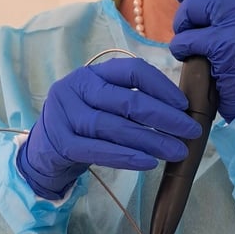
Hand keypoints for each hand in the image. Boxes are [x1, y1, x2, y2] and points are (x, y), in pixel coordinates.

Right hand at [17, 57, 201, 198]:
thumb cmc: (84, 125)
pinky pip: (100, 150)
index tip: (184, 105)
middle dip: (165, 117)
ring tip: (177, 151)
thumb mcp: (102, 103)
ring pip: (116, 127)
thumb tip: (180, 112)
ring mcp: (66, 115)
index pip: (132, 71)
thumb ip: (130, 100)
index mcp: (92, 73)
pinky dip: (127, 157)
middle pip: (128, 101)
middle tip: (191, 132)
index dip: (161, 87)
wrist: (43, 151)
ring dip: (152, 140)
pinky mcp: (62, 143)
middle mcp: (76, 88)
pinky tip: (149, 163)